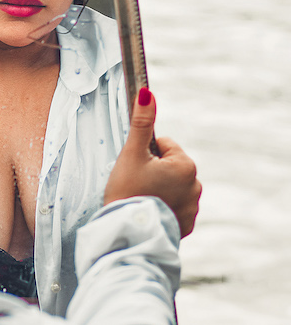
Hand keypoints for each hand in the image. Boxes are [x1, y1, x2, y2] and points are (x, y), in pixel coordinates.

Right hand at [104, 87, 201, 236]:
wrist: (128, 232)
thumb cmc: (127, 190)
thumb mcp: (131, 154)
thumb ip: (141, 123)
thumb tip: (147, 92)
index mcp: (185, 165)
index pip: (163, 145)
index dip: (144, 154)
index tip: (135, 168)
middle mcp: (196, 185)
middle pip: (168, 166)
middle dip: (153, 171)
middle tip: (135, 184)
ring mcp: (193, 207)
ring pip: (171, 186)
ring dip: (158, 189)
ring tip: (141, 199)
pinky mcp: (187, 225)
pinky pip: (174, 208)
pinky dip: (162, 208)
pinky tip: (149, 212)